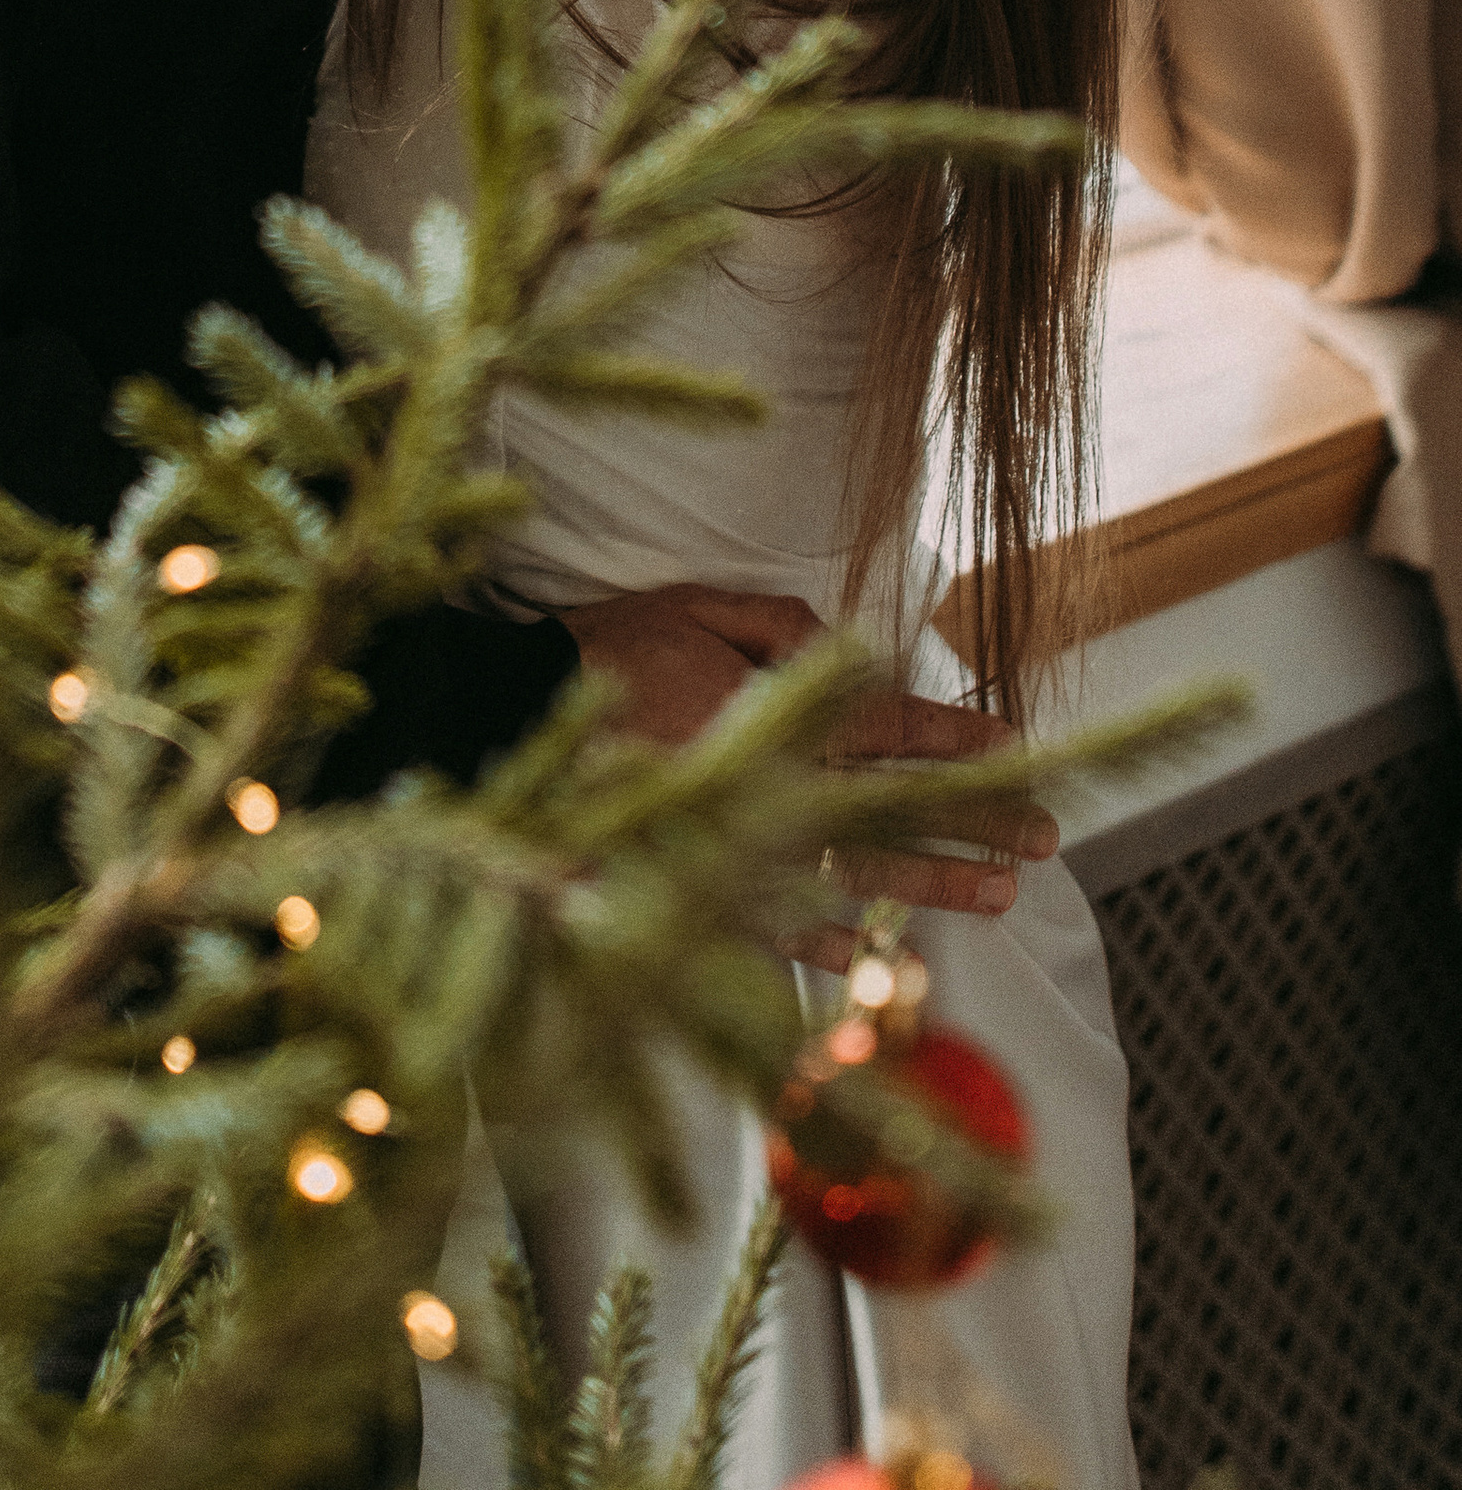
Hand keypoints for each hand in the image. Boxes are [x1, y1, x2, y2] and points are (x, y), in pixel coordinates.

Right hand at [554, 585, 1056, 950]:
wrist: (514, 716)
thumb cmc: (610, 652)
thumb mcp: (696, 606)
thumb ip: (781, 626)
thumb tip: (852, 651)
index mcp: (777, 712)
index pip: (891, 727)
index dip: (958, 736)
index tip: (1017, 746)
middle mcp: (776, 785)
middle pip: (897, 806)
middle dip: (976, 821)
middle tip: (1046, 839)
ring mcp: (746, 846)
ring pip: (860, 871)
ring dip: (934, 885)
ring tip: (1000, 897)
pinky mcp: (705, 888)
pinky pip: (782, 926)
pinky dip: (834, 940)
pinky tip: (882, 952)